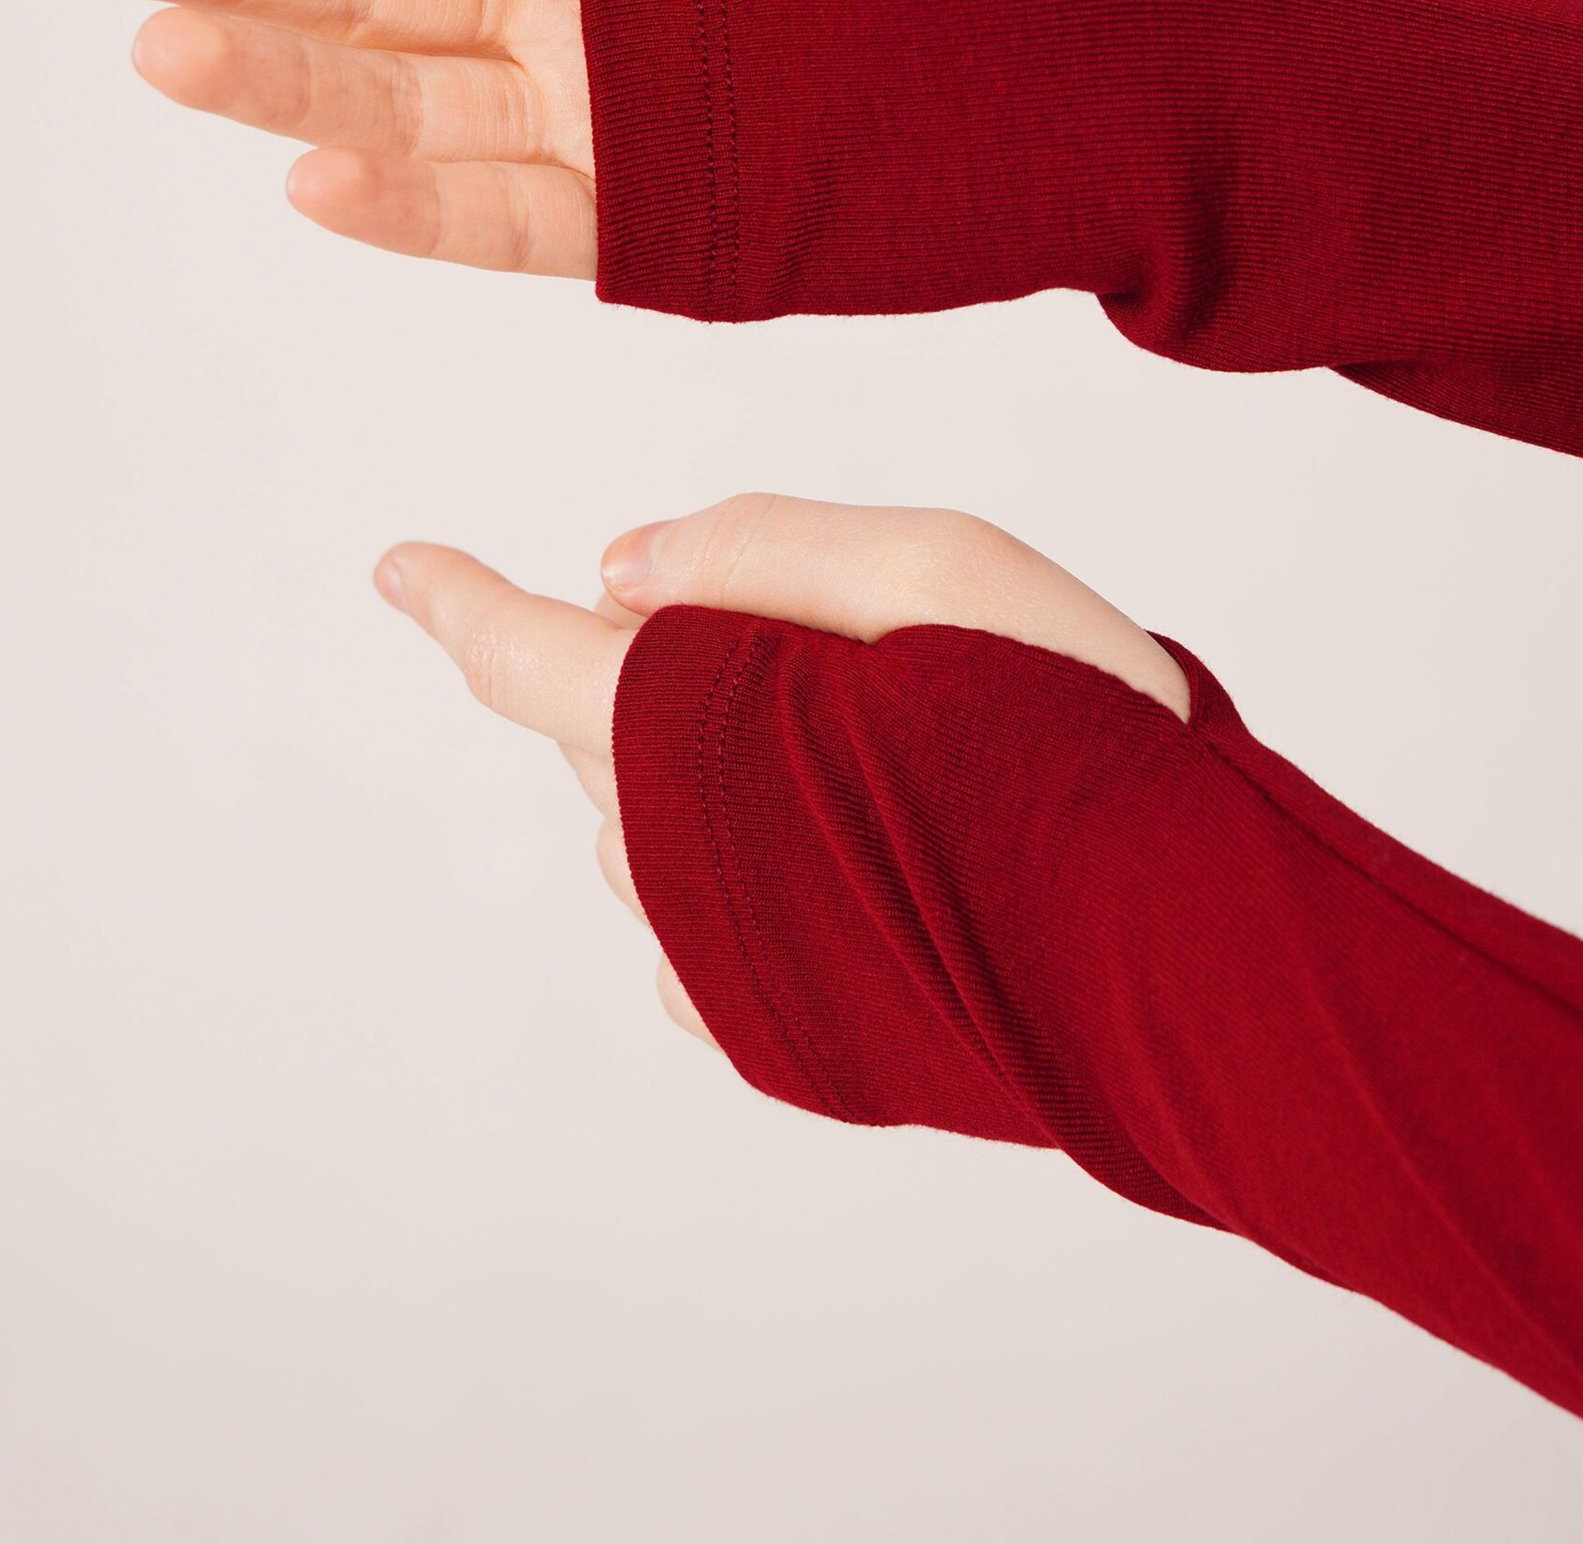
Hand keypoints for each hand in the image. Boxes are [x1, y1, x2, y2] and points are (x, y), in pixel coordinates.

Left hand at [372, 494, 1189, 1048]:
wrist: (1181, 949)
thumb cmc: (1070, 731)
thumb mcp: (932, 561)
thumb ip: (758, 547)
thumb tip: (621, 572)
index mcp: (685, 726)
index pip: (523, 653)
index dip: (457, 598)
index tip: (400, 567)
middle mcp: (669, 859)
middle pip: (606, 734)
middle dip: (674, 675)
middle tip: (848, 662)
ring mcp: (717, 964)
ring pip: (658, 831)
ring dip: (721, 775)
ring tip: (897, 763)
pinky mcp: (776, 1035)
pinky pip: (710, 928)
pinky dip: (752, 872)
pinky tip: (879, 861)